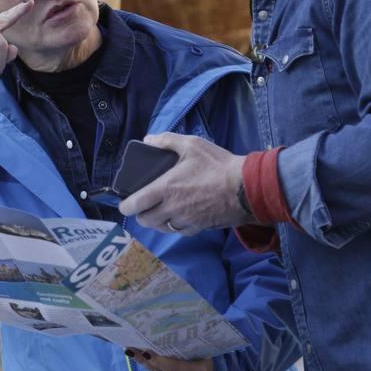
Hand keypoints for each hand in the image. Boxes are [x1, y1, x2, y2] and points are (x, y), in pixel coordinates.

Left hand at [118, 133, 250, 233]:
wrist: (245, 188)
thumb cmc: (218, 165)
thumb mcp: (192, 145)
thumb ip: (167, 141)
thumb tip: (148, 140)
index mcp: (165, 189)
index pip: (134, 205)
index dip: (125, 206)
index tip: (125, 203)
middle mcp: (171, 209)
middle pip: (144, 221)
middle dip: (140, 214)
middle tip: (144, 204)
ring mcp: (184, 221)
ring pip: (160, 228)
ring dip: (157, 221)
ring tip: (160, 210)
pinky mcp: (197, 229)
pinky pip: (178, 231)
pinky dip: (174, 225)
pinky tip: (179, 215)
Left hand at [127, 349, 213, 370]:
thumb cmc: (205, 360)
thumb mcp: (202, 353)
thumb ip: (187, 348)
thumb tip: (167, 336)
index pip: (176, 369)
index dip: (160, 361)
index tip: (146, 352)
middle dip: (146, 361)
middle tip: (131, 349)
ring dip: (146, 364)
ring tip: (132, 351)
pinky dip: (153, 369)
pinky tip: (144, 359)